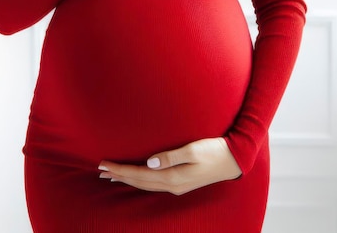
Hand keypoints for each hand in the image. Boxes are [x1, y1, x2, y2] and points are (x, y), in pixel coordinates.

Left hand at [98, 137, 241, 194]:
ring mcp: (177, 185)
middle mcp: (173, 185)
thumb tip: (150, 162)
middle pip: (140, 182)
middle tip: (101, 170)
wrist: (235, 159)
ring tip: (112, 175)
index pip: (139, 175)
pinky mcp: (182, 182)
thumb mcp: (193, 149)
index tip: (104, 165)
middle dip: (119, 176)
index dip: (121, 170)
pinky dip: (141, 179)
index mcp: (173, 177)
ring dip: (128, 179)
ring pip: (146, 184)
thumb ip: (170, 156)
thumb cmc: (214, 150)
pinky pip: (154, 183)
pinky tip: (137, 176)